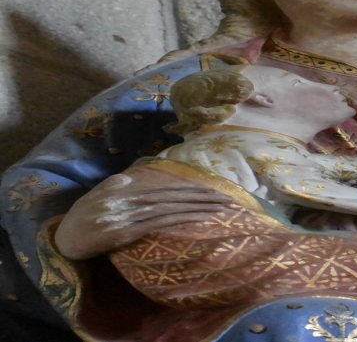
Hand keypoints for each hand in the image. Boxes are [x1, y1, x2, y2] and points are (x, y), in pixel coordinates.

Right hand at [55, 173, 233, 259]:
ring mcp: (128, 216)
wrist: (64, 239)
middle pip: (175, 196)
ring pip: (171, 209)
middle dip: (204, 197)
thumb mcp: (97, 196)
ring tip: (222, 209)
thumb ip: (114, 185)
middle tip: (230, 199)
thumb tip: (129, 178)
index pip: (168, 188)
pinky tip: (199, 220)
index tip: (217, 191)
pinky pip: (159, 224)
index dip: (194, 189)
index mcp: (127, 190)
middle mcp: (130, 200)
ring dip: (199, 208)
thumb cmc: (81, 218)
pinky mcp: (126, 232)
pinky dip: (181, 220)